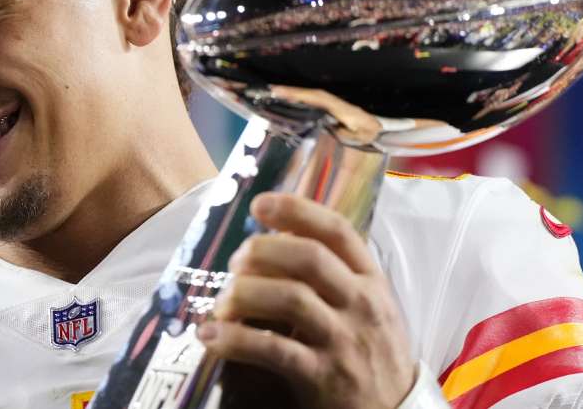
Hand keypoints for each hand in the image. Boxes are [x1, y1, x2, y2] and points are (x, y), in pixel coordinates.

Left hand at [198, 192, 416, 408]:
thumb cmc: (371, 351)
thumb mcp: (367, 305)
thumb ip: (334, 274)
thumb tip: (276, 240)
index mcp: (371, 279)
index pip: (337, 231)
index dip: (297, 210)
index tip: (260, 204)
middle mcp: (361, 303)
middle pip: (309, 258)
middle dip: (262, 251)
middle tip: (235, 261)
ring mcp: (344, 340)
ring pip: (290, 299)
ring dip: (244, 293)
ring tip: (222, 301)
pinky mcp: (324, 376)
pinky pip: (274, 350)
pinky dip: (236, 339)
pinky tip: (211, 335)